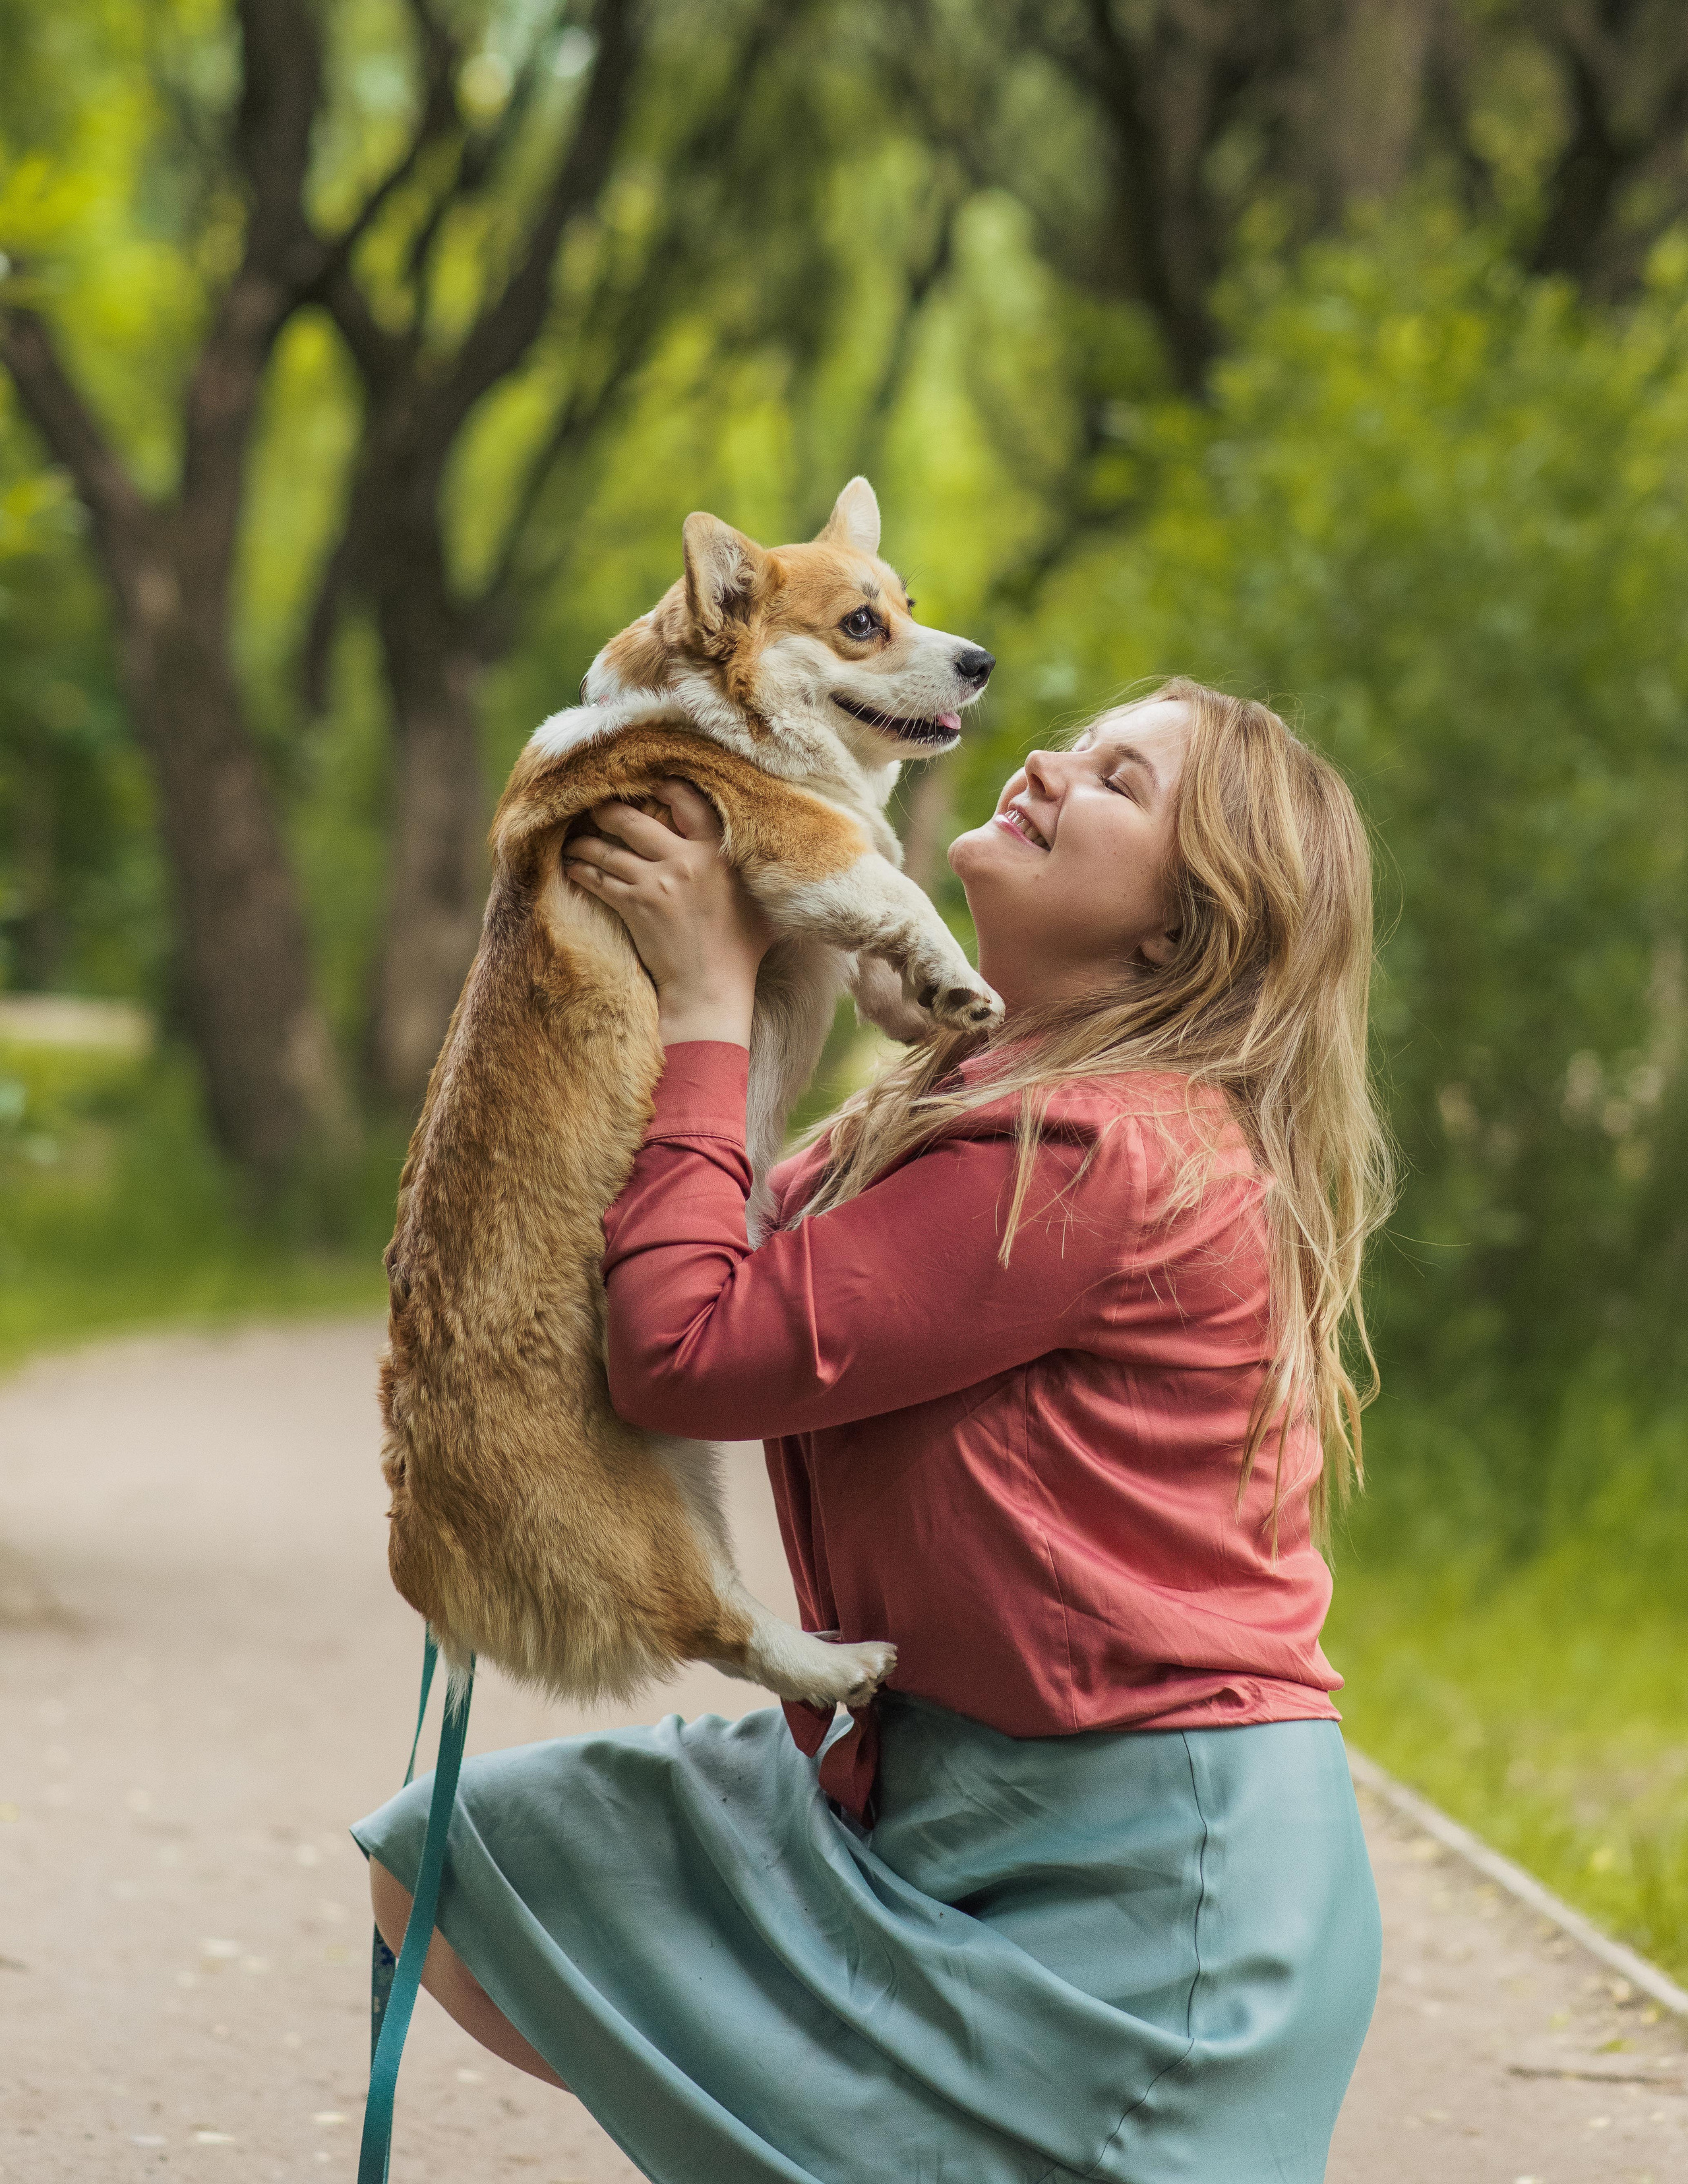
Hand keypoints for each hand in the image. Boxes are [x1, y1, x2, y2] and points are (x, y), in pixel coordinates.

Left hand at [563, 778, 773, 1047]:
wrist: (711, 988)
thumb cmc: (741, 949)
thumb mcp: (762, 902)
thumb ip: (757, 872)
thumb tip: (770, 855)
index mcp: (718, 852)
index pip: (687, 802)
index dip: (664, 788)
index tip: (650, 785)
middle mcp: (685, 861)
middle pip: (634, 821)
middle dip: (609, 810)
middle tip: (596, 806)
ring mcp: (657, 883)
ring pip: (608, 850)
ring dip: (585, 843)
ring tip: (575, 840)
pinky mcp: (634, 906)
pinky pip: (598, 879)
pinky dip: (580, 870)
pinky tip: (570, 866)